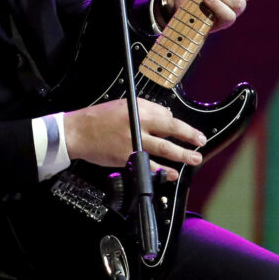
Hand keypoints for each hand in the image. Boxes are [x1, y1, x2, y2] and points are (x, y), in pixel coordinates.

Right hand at [62, 98, 205, 180]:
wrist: (78, 132)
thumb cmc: (99, 118)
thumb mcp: (124, 105)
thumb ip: (147, 110)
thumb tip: (166, 117)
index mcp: (139, 111)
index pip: (167, 117)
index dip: (183, 127)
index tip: (193, 133)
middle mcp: (138, 126)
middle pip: (170, 131)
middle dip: (189, 138)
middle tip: (200, 144)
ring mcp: (133, 143)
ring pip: (163, 149)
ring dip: (181, 155)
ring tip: (193, 159)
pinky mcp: (126, 157)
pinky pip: (148, 164)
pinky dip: (161, 170)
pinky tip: (170, 173)